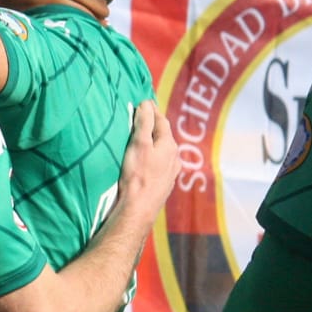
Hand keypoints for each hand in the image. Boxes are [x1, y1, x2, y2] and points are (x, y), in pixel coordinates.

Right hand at [117, 102, 180, 221]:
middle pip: (164, 135)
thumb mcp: (138, 144)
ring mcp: (171, 172)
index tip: (144, 102)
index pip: (161, 121)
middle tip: (144, 116)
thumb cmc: (137, 174)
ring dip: (155, 142)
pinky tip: (149, 160)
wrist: (139, 208)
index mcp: (169, 145)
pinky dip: (155, 157)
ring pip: (164, 151)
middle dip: (154, 125)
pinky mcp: (164, 185)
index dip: (152, 110)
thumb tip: (146, 104)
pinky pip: (161, 164)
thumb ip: (143, 123)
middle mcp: (174, 157)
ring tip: (145, 137)